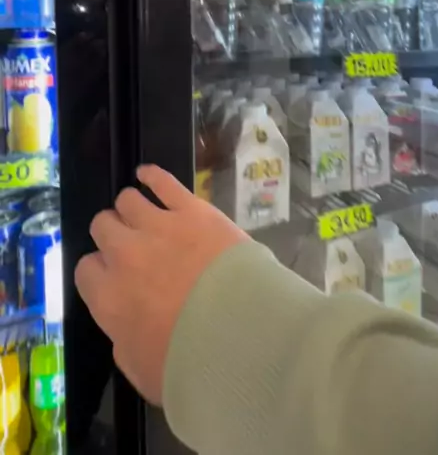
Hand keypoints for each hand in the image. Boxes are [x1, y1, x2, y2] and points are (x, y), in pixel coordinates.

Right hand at [75, 165, 248, 404]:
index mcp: (107, 296)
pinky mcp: (190, 208)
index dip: (101, 270)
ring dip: (131, 208)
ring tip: (142, 214)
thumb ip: (124, 342)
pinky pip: (162, 181)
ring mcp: (157, 225)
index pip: (87, 269)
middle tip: (131, 245)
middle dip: (113, 235)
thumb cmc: (190, 361)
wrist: (240, 331)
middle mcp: (124, 254)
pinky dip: (152, 175)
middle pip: (103, 226)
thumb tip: (124, 327)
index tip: (115, 276)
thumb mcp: (142, 372)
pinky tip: (147, 174)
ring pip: (128, 200)